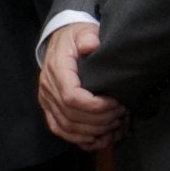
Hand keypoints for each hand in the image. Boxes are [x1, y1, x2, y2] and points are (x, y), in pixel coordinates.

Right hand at [37, 23, 127, 148]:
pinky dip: (80, 139)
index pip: (72, 97)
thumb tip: (91, 45)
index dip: (96, 106)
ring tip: (115, 125)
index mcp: (56, 69)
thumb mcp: (83, 31)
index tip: (117, 103)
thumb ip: (88, 37)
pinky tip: (99, 138)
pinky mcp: (49, 108)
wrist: (61, 40)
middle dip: (101, 120)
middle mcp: (47, 87)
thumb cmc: (75, 37)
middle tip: (123, 114)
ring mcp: (46, 99)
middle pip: (72, 116)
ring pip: (67, 127)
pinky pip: (61, 130)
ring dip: (94, 132)